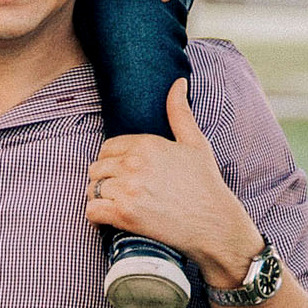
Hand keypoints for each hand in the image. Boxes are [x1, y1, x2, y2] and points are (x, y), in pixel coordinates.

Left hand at [86, 79, 261, 287]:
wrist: (216, 225)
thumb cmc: (206, 184)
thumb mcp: (195, 143)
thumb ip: (179, 112)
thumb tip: (178, 82)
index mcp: (146, 143)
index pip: (107, 148)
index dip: (114, 162)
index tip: (125, 175)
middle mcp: (133, 163)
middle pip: (96, 168)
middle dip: (105, 180)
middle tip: (121, 193)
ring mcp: (127, 189)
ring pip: (92, 188)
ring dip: (100, 198)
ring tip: (116, 205)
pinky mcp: (124, 215)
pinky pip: (92, 211)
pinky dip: (96, 217)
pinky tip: (109, 220)